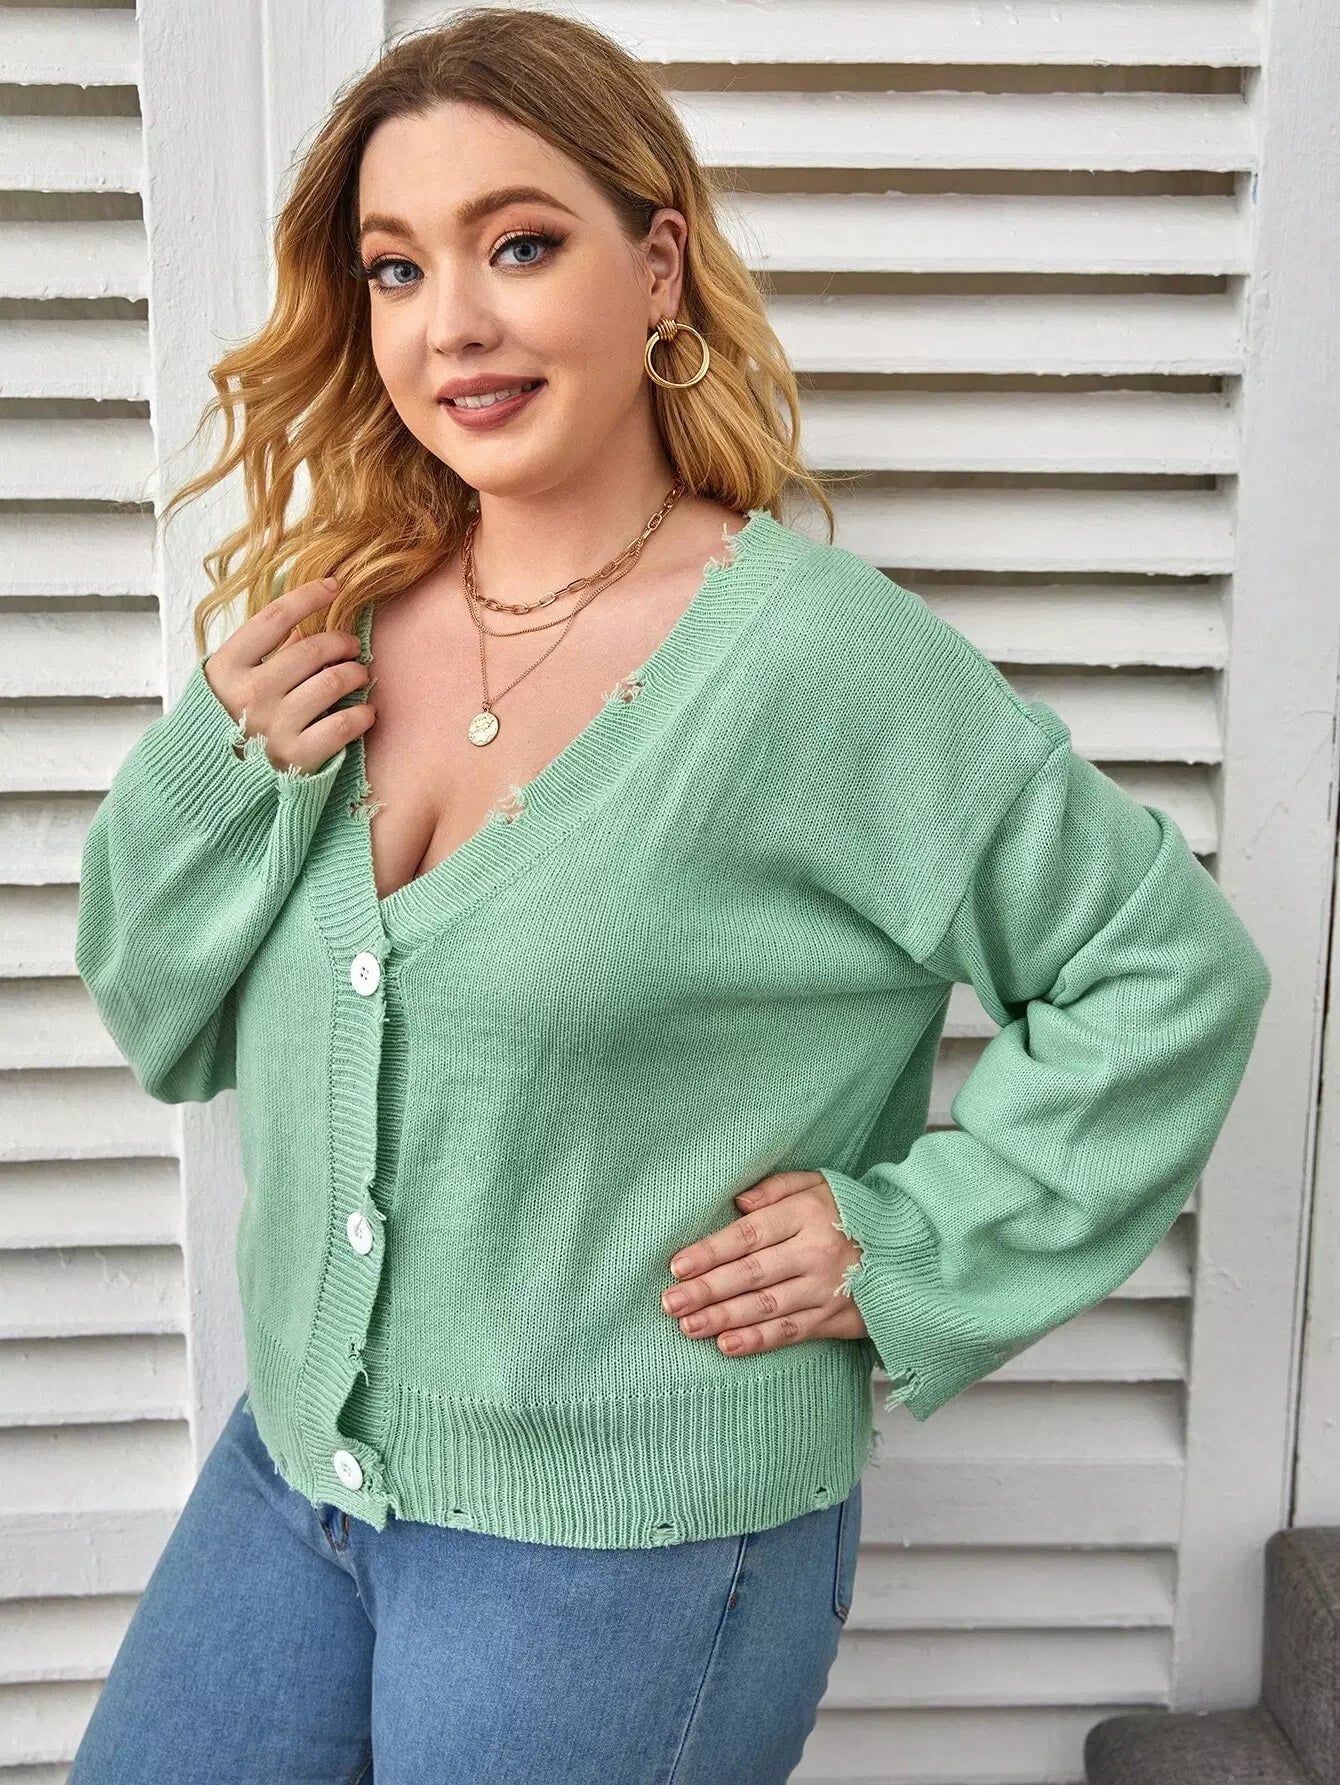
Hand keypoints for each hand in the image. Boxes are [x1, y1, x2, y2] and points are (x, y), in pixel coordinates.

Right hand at [203, 575, 374, 775]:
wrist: (208, 783)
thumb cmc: (223, 723)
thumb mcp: (226, 683)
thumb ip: (258, 655)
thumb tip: (300, 631)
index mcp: (227, 667)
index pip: (274, 617)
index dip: (309, 595)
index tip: (334, 585)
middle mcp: (249, 694)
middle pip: (312, 648)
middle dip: (342, 642)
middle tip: (351, 646)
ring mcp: (274, 726)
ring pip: (334, 681)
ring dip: (357, 673)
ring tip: (359, 675)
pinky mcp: (298, 757)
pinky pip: (345, 724)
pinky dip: (363, 713)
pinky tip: (365, 712)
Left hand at [660, 1170, 868, 1355]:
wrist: (912, 1246)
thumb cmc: (852, 1212)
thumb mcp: (819, 1183)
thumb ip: (776, 1187)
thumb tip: (738, 1202)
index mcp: (807, 1214)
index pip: (749, 1235)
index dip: (711, 1252)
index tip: (678, 1266)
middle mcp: (815, 1252)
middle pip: (752, 1273)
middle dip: (707, 1290)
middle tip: (670, 1302)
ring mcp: (826, 1288)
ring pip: (767, 1306)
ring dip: (724, 1318)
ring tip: (688, 1326)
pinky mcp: (838, 1318)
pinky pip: (792, 1332)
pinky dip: (759, 1341)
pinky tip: (727, 1345)